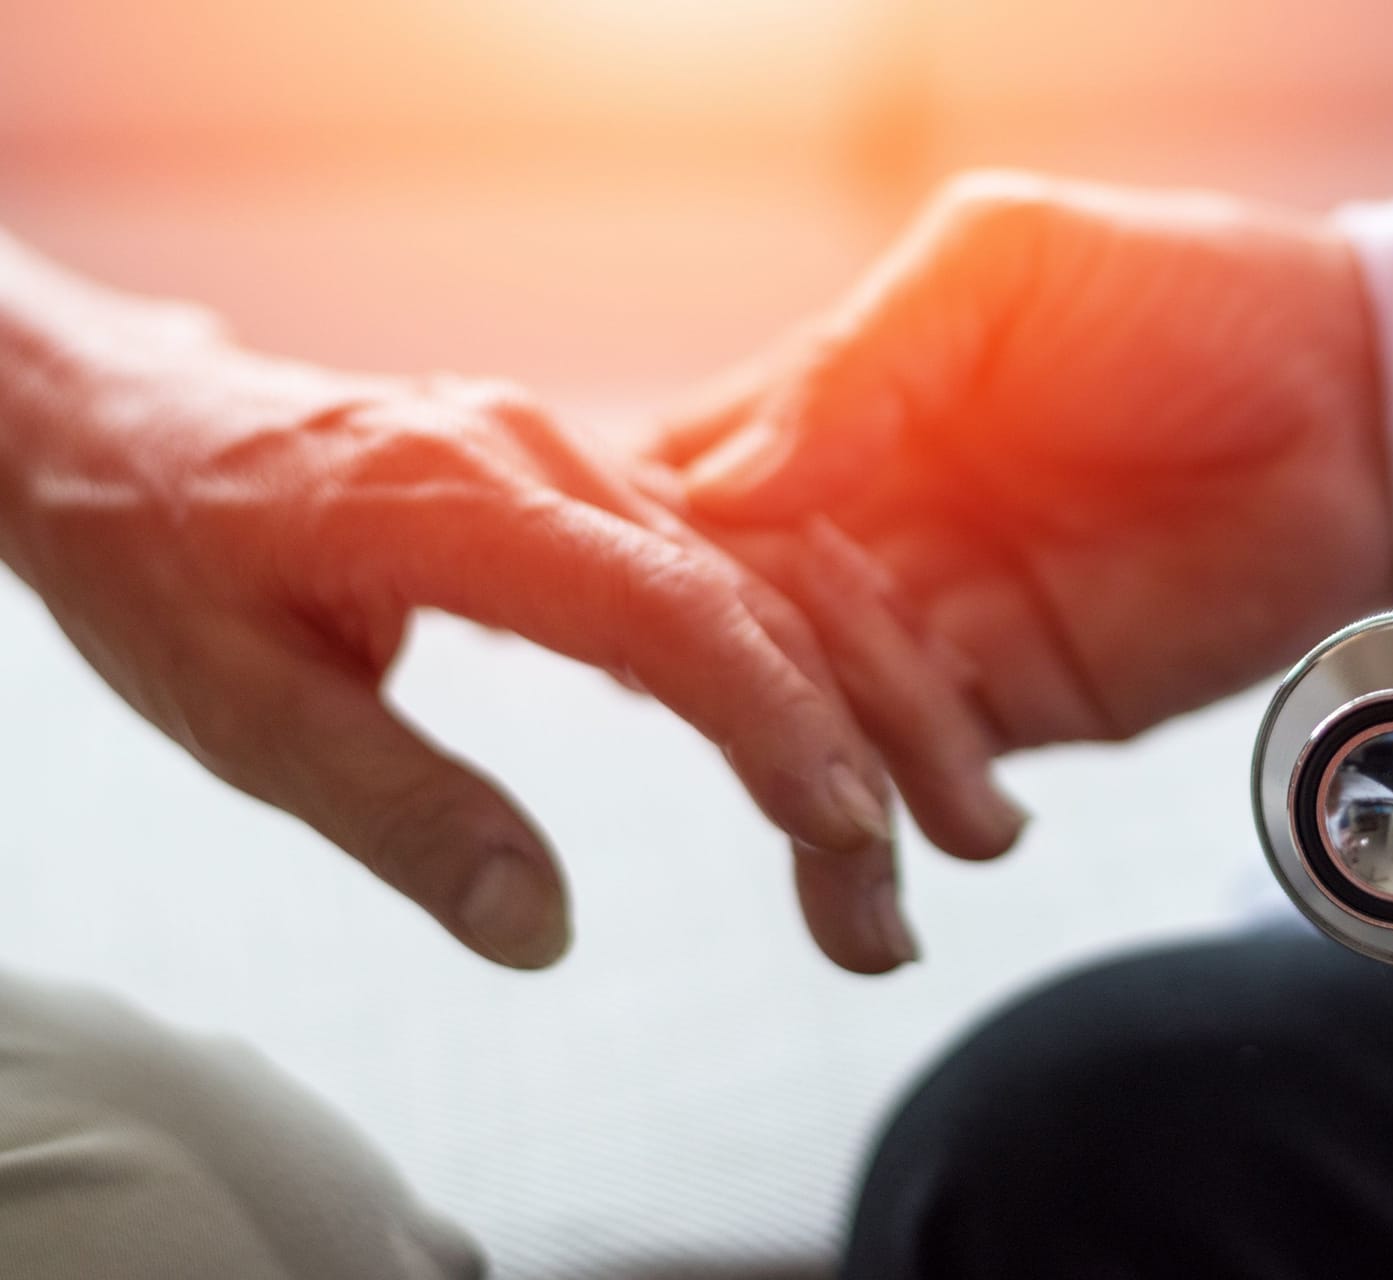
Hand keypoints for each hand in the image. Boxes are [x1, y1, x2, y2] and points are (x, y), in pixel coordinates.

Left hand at [0, 290, 915, 973]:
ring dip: (871, 706)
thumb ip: (396, 812)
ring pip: (774, 578)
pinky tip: (879, 737)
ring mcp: (577, 459)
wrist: (127, 423)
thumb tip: (540, 928)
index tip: (851, 831)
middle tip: (906, 907)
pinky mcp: (591, 486)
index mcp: (453, 493)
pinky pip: (738, 565)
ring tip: (944, 835)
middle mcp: (543, 454)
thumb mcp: (240, 710)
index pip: (663, 606)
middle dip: (856, 750)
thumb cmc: (159, 560)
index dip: (771, 718)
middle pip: (755, 596)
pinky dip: (820, 658)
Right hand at [655, 172, 1392, 768]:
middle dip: (729, 686)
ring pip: (831, 718)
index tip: (627, 599)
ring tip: (845, 847)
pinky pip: (942, 768)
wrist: (1368, 408)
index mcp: (841, 414)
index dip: (650, 551)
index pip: (697, 493)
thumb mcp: (1003, 270)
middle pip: (747, 626)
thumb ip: (860, 363)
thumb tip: (722, 493)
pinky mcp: (1025, 703)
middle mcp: (870, 526)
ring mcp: (943, 623)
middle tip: (730, 723)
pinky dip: (932, 810)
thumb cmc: (1188, 298)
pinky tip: (967, 833)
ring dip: (821, 787)